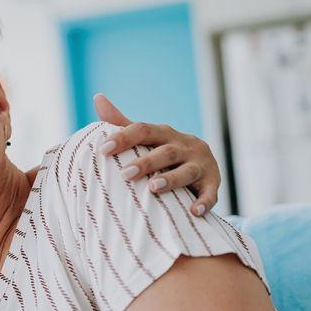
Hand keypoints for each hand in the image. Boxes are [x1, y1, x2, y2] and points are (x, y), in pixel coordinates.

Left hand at [93, 93, 218, 216]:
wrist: (203, 167)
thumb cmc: (165, 153)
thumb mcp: (147, 137)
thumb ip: (122, 122)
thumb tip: (98, 98)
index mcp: (165, 134)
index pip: (143, 130)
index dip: (123, 138)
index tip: (103, 150)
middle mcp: (185, 146)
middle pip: (165, 151)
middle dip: (146, 162)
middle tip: (125, 174)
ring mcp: (201, 164)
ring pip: (187, 170)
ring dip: (171, 179)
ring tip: (153, 188)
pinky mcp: (213, 183)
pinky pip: (210, 193)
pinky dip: (204, 201)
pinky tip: (194, 212)